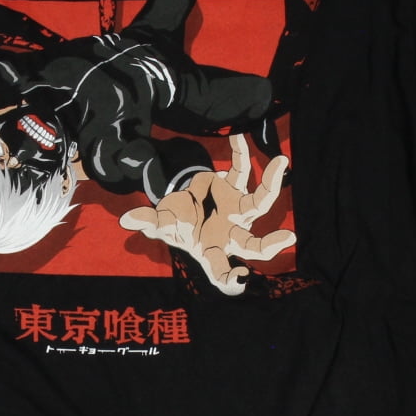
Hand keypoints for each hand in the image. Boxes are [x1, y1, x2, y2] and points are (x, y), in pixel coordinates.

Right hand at [119, 135, 294, 296]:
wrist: (183, 207)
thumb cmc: (176, 224)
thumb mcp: (161, 225)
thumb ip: (148, 222)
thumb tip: (127, 220)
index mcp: (211, 249)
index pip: (221, 269)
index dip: (230, 278)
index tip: (241, 279)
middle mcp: (230, 233)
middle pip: (252, 244)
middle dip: (269, 244)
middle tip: (288, 237)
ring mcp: (236, 210)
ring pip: (260, 202)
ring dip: (271, 182)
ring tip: (280, 160)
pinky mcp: (234, 189)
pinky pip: (241, 170)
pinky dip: (240, 153)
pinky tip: (238, 136)